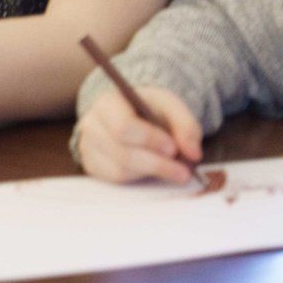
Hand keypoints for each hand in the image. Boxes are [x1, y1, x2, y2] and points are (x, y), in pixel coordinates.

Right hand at [73, 86, 203, 184]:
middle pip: (122, 152)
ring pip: (120, 169)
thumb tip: (193, 154)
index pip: (123, 126)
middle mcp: (92, 125)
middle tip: (184, 171)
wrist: (133, 112)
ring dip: (151, 173)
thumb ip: (186, 126)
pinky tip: (153, 171)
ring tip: (174, 170)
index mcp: (108, 103)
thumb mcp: (170, 106)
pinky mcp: (93, 165)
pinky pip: (116, 179)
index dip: (149, 140)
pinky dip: (139, 178)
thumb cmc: (150, 108)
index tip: (173, 148)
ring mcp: (88, 147)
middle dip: (157, 164)